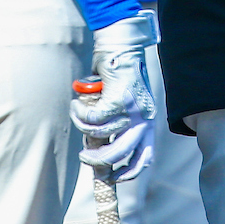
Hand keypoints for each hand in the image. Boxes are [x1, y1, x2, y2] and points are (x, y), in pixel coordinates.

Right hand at [70, 11, 156, 182]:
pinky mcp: (118, 99)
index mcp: (148, 121)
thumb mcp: (124, 104)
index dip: (128, 172)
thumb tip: (99, 147)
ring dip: (84, 127)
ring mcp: (132, 109)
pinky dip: (81, 115)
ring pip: (102, 134)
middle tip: (84, 156)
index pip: (145, 156)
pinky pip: (93, 118)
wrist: (121, 47)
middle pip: (119, 153)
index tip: (112, 176)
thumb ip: (118, 124)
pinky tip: (76, 106)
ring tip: (77, 114)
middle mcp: (143, 118)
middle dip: (98, 160)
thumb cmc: (119, 75)